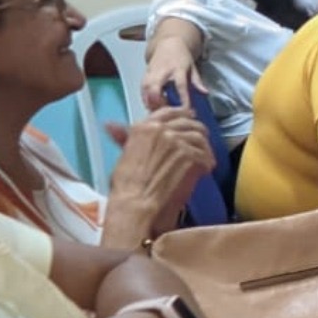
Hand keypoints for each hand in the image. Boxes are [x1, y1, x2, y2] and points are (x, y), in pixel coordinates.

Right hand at [103, 108, 214, 244]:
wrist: (136, 204)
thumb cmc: (126, 186)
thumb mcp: (125, 156)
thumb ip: (125, 138)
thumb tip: (110, 124)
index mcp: (144, 127)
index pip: (170, 113)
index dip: (182, 115)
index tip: (189, 120)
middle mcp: (161, 130)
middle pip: (189, 123)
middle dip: (197, 132)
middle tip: (201, 143)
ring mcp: (177, 141)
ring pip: (200, 137)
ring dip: (204, 148)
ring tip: (204, 160)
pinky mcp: (190, 155)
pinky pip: (206, 155)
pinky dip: (207, 163)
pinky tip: (203, 172)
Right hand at [140, 38, 206, 111]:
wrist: (167, 44)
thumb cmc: (182, 58)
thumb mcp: (193, 67)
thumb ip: (197, 81)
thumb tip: (205, 92)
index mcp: (178, 69)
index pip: (180, 85)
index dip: (182, 98)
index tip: (185, 109)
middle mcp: (163, 71)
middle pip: (156, 88)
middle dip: (158, 101)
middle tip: (165, 113)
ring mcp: (151, 72)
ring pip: (146, 89)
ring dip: (150, 102)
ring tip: (157, 112)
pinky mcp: (144, 74)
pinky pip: (142, 89)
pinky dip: (145, 98)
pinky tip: (150, 106)